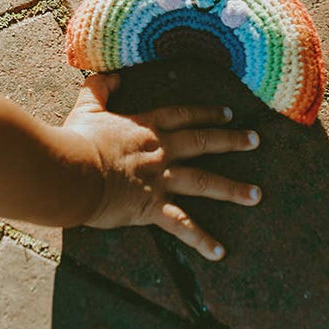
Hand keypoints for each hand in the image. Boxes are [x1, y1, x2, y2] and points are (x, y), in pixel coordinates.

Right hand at [62, 73, 261, 260]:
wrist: (72, 172)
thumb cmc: (77, 141)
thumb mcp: (87, 107)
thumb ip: (100, 88)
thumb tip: (112, 75)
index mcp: (147, 127)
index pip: (184, 115)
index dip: (206, 113)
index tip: (227, 114)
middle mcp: (162, 151)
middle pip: (204, 142)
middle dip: (232, 141)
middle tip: (256, 140)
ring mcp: (161, 179)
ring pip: (205, 182)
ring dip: (233, 189)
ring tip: (257, 195)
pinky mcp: (152, 207)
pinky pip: (182, 225)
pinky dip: (201, 240)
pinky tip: (219, 252)